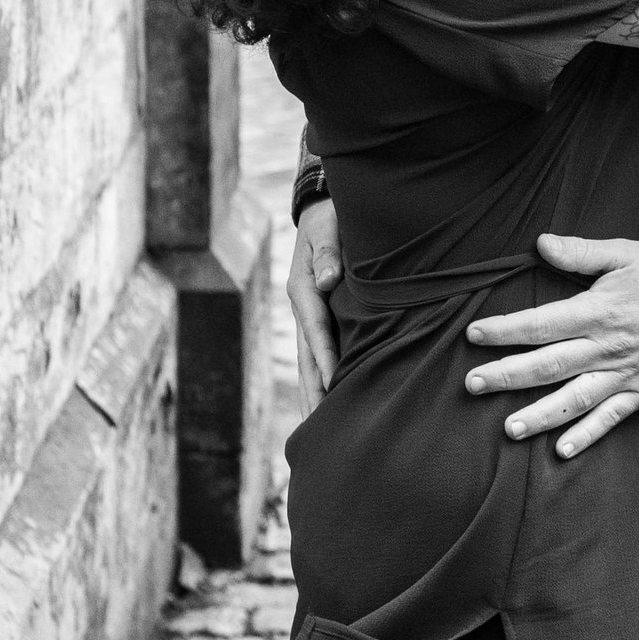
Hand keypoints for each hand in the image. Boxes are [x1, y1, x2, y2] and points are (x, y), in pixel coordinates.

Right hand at [287, 200, 343, 413]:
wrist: (321, 210)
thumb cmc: (331, 218)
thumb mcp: (328, 227)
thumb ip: (329, 252)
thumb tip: (329, 281)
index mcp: (303, 287)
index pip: (317, 330)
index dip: (327, 357)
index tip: (337, 385)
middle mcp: (301, 307)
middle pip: (307, 357)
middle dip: (314, 393)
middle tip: (320, 429)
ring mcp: (307, 316)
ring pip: (310, 362)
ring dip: (315, 394)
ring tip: (320, 429)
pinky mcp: (316, 319)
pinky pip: (318, 355)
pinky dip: (322, 380)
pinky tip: (330, 402)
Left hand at [466, 233, 638, 456]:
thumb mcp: (623, 253)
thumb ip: (580, 253)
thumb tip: (541, 244)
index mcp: (595, 311)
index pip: (539, 323)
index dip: (504, 329)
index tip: (474, 334)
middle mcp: (604, 347)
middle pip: (547, 365)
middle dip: (507, 375)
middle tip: (472, 385)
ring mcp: (624, 373)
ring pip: (574, 399)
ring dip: (540, 415)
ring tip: (509, 429)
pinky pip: (611, 417)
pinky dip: (588, 435)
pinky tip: (562, 451)